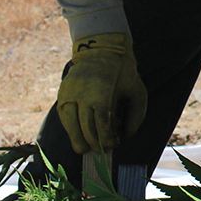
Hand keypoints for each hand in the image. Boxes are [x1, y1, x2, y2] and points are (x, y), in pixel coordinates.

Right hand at [55, 33, 147, 153]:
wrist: (102, 49)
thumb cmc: (123, 73)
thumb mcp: (137, 91)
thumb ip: (136, 115)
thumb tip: (126, 137)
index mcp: (102, 92)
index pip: (101, 123)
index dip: (105, 138)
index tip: (112, 145)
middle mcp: (82, 93)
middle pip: (85, 126)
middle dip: (93, 142)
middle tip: (100, 151)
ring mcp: (70, 92)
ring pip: (69, 122)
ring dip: (76, 139)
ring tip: (83, 149)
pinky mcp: (62, 91)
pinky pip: (63, 114)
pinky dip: (69, 127)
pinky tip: (76, 134)